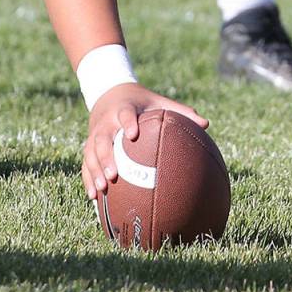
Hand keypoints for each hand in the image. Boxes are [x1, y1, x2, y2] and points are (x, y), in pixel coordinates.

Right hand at [82, 83, 207, 198]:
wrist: (110, 94)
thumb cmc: (140, 103)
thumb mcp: (158, 101)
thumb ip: (180, 111)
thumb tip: (206, 124)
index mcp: (123, 108)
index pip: (124, 114)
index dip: (127, 123)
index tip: (133, 135)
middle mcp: (106, 122)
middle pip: (102, 138)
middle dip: (106, 156)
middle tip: (115, 174)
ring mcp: (94, 134)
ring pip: (91, 153)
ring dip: (95, 171)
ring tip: (103, 189)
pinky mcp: (89, 145)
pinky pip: (85, 163)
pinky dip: (88, 178)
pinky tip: (94, 197)